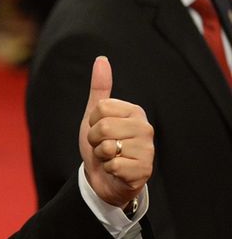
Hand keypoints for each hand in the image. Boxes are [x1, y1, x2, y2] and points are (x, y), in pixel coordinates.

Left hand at [79, 56, 153, 208]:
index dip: (91, 123)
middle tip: (102, 147)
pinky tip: (116, 170)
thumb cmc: (101, 145)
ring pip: (107, 147)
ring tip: (110, 158)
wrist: (104, 178)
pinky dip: (108, 170)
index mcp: (134, 111)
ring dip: (101, 156)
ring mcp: (147, 150)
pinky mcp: (143, 170)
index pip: (100, 108)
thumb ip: (99, 89)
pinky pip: (113, 165)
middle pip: (102, 127)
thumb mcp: (95, 116)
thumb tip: (101, 59)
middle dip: (94, 141)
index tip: (99, 131)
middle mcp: (145, 128)